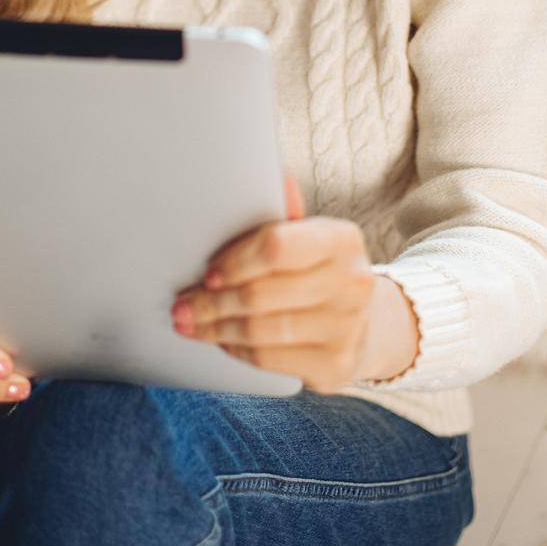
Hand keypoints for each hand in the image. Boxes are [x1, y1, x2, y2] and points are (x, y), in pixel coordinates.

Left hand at [170, 173, 415, 393]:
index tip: (207, 272)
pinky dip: (237, 350)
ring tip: (191, 323)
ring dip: (216, 328)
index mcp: (342, 239)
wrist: (364, 323)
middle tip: (182, 304)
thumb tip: (278, 179)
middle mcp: (352, 283)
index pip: (277, 246)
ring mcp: (347, 328)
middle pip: (261, 294)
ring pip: (261, 331)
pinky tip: (222, 340)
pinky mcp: (335, 366)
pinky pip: (269, 360)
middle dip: (212, 302)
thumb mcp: (308, 236)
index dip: (235, 261)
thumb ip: (284, 214)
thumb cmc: (318, 270)